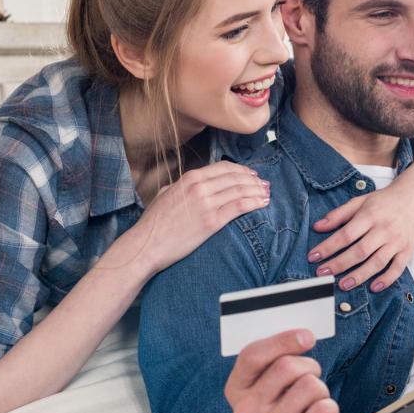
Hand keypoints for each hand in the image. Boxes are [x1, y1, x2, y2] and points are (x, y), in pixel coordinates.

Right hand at [116, 161, 268, 273]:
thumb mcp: (165, 194)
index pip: (224, 168)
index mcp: (190, 178)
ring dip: (257, 191)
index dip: (241, 170)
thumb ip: (181, 186)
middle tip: (263, 184)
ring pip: (240, 190)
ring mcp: (207, 204)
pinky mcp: (212, 222)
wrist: (147, 244)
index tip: (251, 175)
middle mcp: (200, 187)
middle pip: (236, 177)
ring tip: (266, 193)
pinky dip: (254, 203)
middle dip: (253, 180)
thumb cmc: (153, 223)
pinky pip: (239, 207)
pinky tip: (262, 203)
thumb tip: (191, 184)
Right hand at [225, 330, 343, 412]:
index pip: (252, 356)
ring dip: (322, 390)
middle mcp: (247, 412)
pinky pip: (325, 408)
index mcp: (237, 392)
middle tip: (312, 379)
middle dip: (309, 366)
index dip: (282, 340)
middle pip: (287, 366)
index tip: (307, 336)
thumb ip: (277, 361)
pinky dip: (331, 410)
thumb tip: (303, 336)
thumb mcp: (273, 390)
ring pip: (311, 385)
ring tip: (314, 405)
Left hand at [307, 182, 413, 292]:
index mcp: (370, 215)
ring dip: (359, 276)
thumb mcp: (360, 201)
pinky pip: (398, 268)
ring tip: (343, 284)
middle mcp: (384, 229)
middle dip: (339, 264)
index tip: (313, 257)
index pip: (346, 235)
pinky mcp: (408, 250)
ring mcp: (397, 241)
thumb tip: (317, 226)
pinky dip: (386, 279)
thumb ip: (338, 214)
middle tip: (322, 273)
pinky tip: (374, 287)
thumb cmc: (385, 200)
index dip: (328, 247)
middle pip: (359, 251)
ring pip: (377, 262)